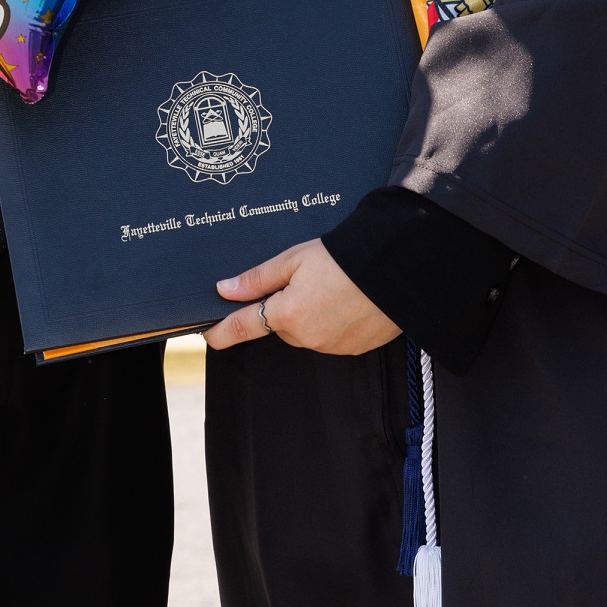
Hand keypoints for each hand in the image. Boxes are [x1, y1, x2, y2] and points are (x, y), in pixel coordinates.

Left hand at [208, 237, 400, 354]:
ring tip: (332, 287)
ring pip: (306, 333)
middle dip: (283, 309)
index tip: (209, 336)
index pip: (245, 327)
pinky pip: (331, 338)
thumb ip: (257, 278)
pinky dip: (333, 323)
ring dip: (309, 316)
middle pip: (280, 327)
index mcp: (288, 314)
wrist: (397, 266)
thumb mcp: (294, 259)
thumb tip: (225, 290)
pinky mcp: (355, 348)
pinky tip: (347, 300)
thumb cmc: (345, 257)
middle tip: (303, 281)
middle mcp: (308, 337)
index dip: (223, 332)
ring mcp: (333, 346)